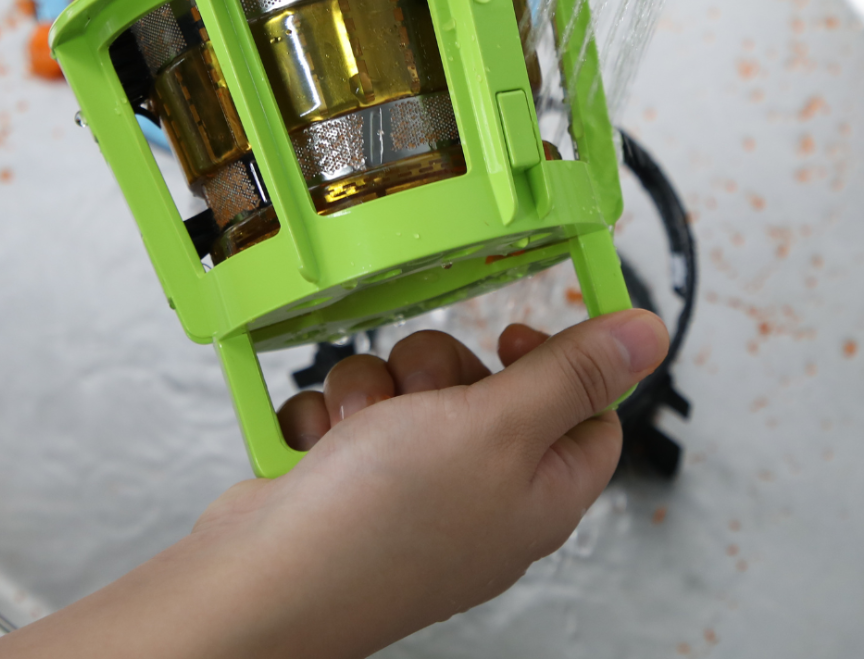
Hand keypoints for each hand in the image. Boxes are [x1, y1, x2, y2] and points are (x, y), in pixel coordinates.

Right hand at [0, 309, 666, 658]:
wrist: (261, 579)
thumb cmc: (381, 525)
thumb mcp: (496, 428)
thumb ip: (572, 374)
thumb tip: (649, 335)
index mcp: (538, 490)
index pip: (585, 411)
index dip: (559, 362)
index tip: (515, 331)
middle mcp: (479, 490)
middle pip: (488, 386)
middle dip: (444, 368)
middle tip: (424, 393)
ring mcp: (410, 485)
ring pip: (411, 384)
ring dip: (378, 388)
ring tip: (360, 428)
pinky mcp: (351, 474)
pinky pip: (354, 407)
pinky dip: (334, 417)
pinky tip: (322, 448)